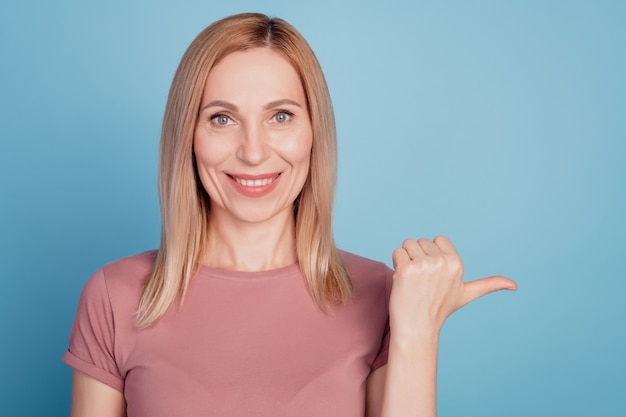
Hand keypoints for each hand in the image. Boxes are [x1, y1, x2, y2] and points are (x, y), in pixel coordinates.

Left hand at [390, 236, 516, 337]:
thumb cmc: (439, 310)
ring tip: (412, 281)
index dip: (432, 255)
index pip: (437, 240)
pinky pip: (397, 252)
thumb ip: (489, 285)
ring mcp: (423, 265)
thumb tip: (515, 285)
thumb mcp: (466, 294)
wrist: (417, 328)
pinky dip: (396, 264)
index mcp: (456, 263)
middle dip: (418, 257)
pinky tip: (403, 281)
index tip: (433, 275)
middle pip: (420, 241)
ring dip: (406, 260)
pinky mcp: (406, 269)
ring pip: (408, 244)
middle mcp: (442, 262)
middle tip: (421, 281)